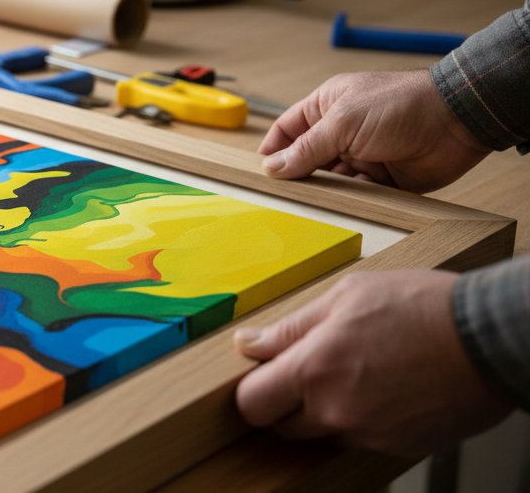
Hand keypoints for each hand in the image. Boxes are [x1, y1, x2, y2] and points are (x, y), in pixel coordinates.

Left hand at [235, 270, 511, 457]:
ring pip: (323, 434)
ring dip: (326, 412)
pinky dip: (363, 420)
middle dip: (286, 403)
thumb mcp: (347, 295)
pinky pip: (362, 440)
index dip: (252, 390)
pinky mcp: (398, 447)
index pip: (252, 404)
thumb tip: (251, 343)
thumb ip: (292, 326)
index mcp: (315, 369)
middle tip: (310, 371)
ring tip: (357, 373)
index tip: (262, 376)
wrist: (490, 339)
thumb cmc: (424, 308)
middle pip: (283, 426)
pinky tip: (384, 388)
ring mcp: (369, 435)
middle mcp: (337, 411)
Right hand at [260, 70, 491, 192]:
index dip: (274, 149)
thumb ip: (306, 147)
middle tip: (291, 192)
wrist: (455, 121)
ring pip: (331, 180)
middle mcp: (342, 131)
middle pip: (307, 159)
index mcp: (327, 106)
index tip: (263, 172)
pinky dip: (354, 197)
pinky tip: (356, 196)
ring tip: (327, 194)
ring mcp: (362, 155)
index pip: (288, 129)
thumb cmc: (399, 105)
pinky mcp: (382, 178)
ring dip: (328, 188)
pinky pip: (357, 193)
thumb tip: (273, 167)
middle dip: (300, 174)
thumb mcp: (343, 122)